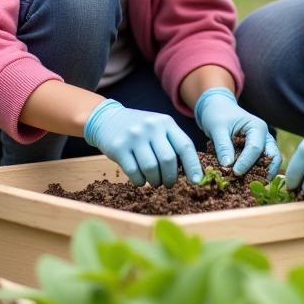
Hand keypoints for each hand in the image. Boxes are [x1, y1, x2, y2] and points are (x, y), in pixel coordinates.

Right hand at [83, 99, 203, 186]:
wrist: (107, 119)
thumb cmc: (140, 129)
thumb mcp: (158, 128)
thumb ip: (172, 143)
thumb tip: (190, 171)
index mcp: (165, 122)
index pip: (185, 145)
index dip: (193, 165)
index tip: (196, 181)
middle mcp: (151, 127)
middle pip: (168, 159)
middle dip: (170, 177)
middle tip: (168, 183)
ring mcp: (134, 136)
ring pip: (151, 168)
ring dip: (155, 181)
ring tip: (154, 182)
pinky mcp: (119, 147)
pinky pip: (134, 172)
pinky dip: (140, 181)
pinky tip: (140, 180)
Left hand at [194, 87, 281, 177]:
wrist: (218, 110)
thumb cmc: (218, 115)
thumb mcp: (217, 128)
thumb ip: (223, 146)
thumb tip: (227, 166)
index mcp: (257, 127)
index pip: (256, 148)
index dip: (246, 162)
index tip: (234, 173)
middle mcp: (265, 137)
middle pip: (273, 157)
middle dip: (265, 172)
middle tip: (251, 185)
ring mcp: (264, 145)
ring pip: (271, 163)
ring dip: (263, 175)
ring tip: (251, 187)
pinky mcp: (259, 153)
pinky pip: (262, 165)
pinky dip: (257, 174)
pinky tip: (247, 184)